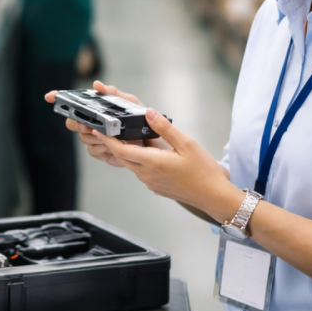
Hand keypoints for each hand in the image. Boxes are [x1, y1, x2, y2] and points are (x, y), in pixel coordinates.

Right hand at [44, 81, 169, 167]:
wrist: (155, 142)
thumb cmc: (142, 119)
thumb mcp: (130, 102)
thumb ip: (113, 93)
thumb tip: (96, 85)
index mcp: (97, 109)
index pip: (73, 103)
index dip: (58, 99)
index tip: (49, 96)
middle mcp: (92, 123)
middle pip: (72, 123)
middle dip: (77, 123)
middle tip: (87, 125)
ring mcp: (95, 139)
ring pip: (83, 138)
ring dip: (96, 137)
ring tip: (110, 136)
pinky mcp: (101, 153)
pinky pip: (93, 151)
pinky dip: (102, 148)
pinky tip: (113, 146)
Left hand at [92, 110, 239, 221]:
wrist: (214, 197)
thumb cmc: (203, 171)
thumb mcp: (186, 144)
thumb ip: (164, 128)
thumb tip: (148, 113)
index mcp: (153, 163)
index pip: (121, 150)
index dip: (107, 139)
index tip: (98, 129)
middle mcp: (147, 175)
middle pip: (123, 157)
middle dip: (113, 144)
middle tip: (108, 130)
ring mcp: (151, 183)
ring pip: (132, 165)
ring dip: (127, 152)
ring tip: (127, 137)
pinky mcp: (156, 188)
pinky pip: (141, 172)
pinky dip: (138, 161)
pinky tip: (147, 153)